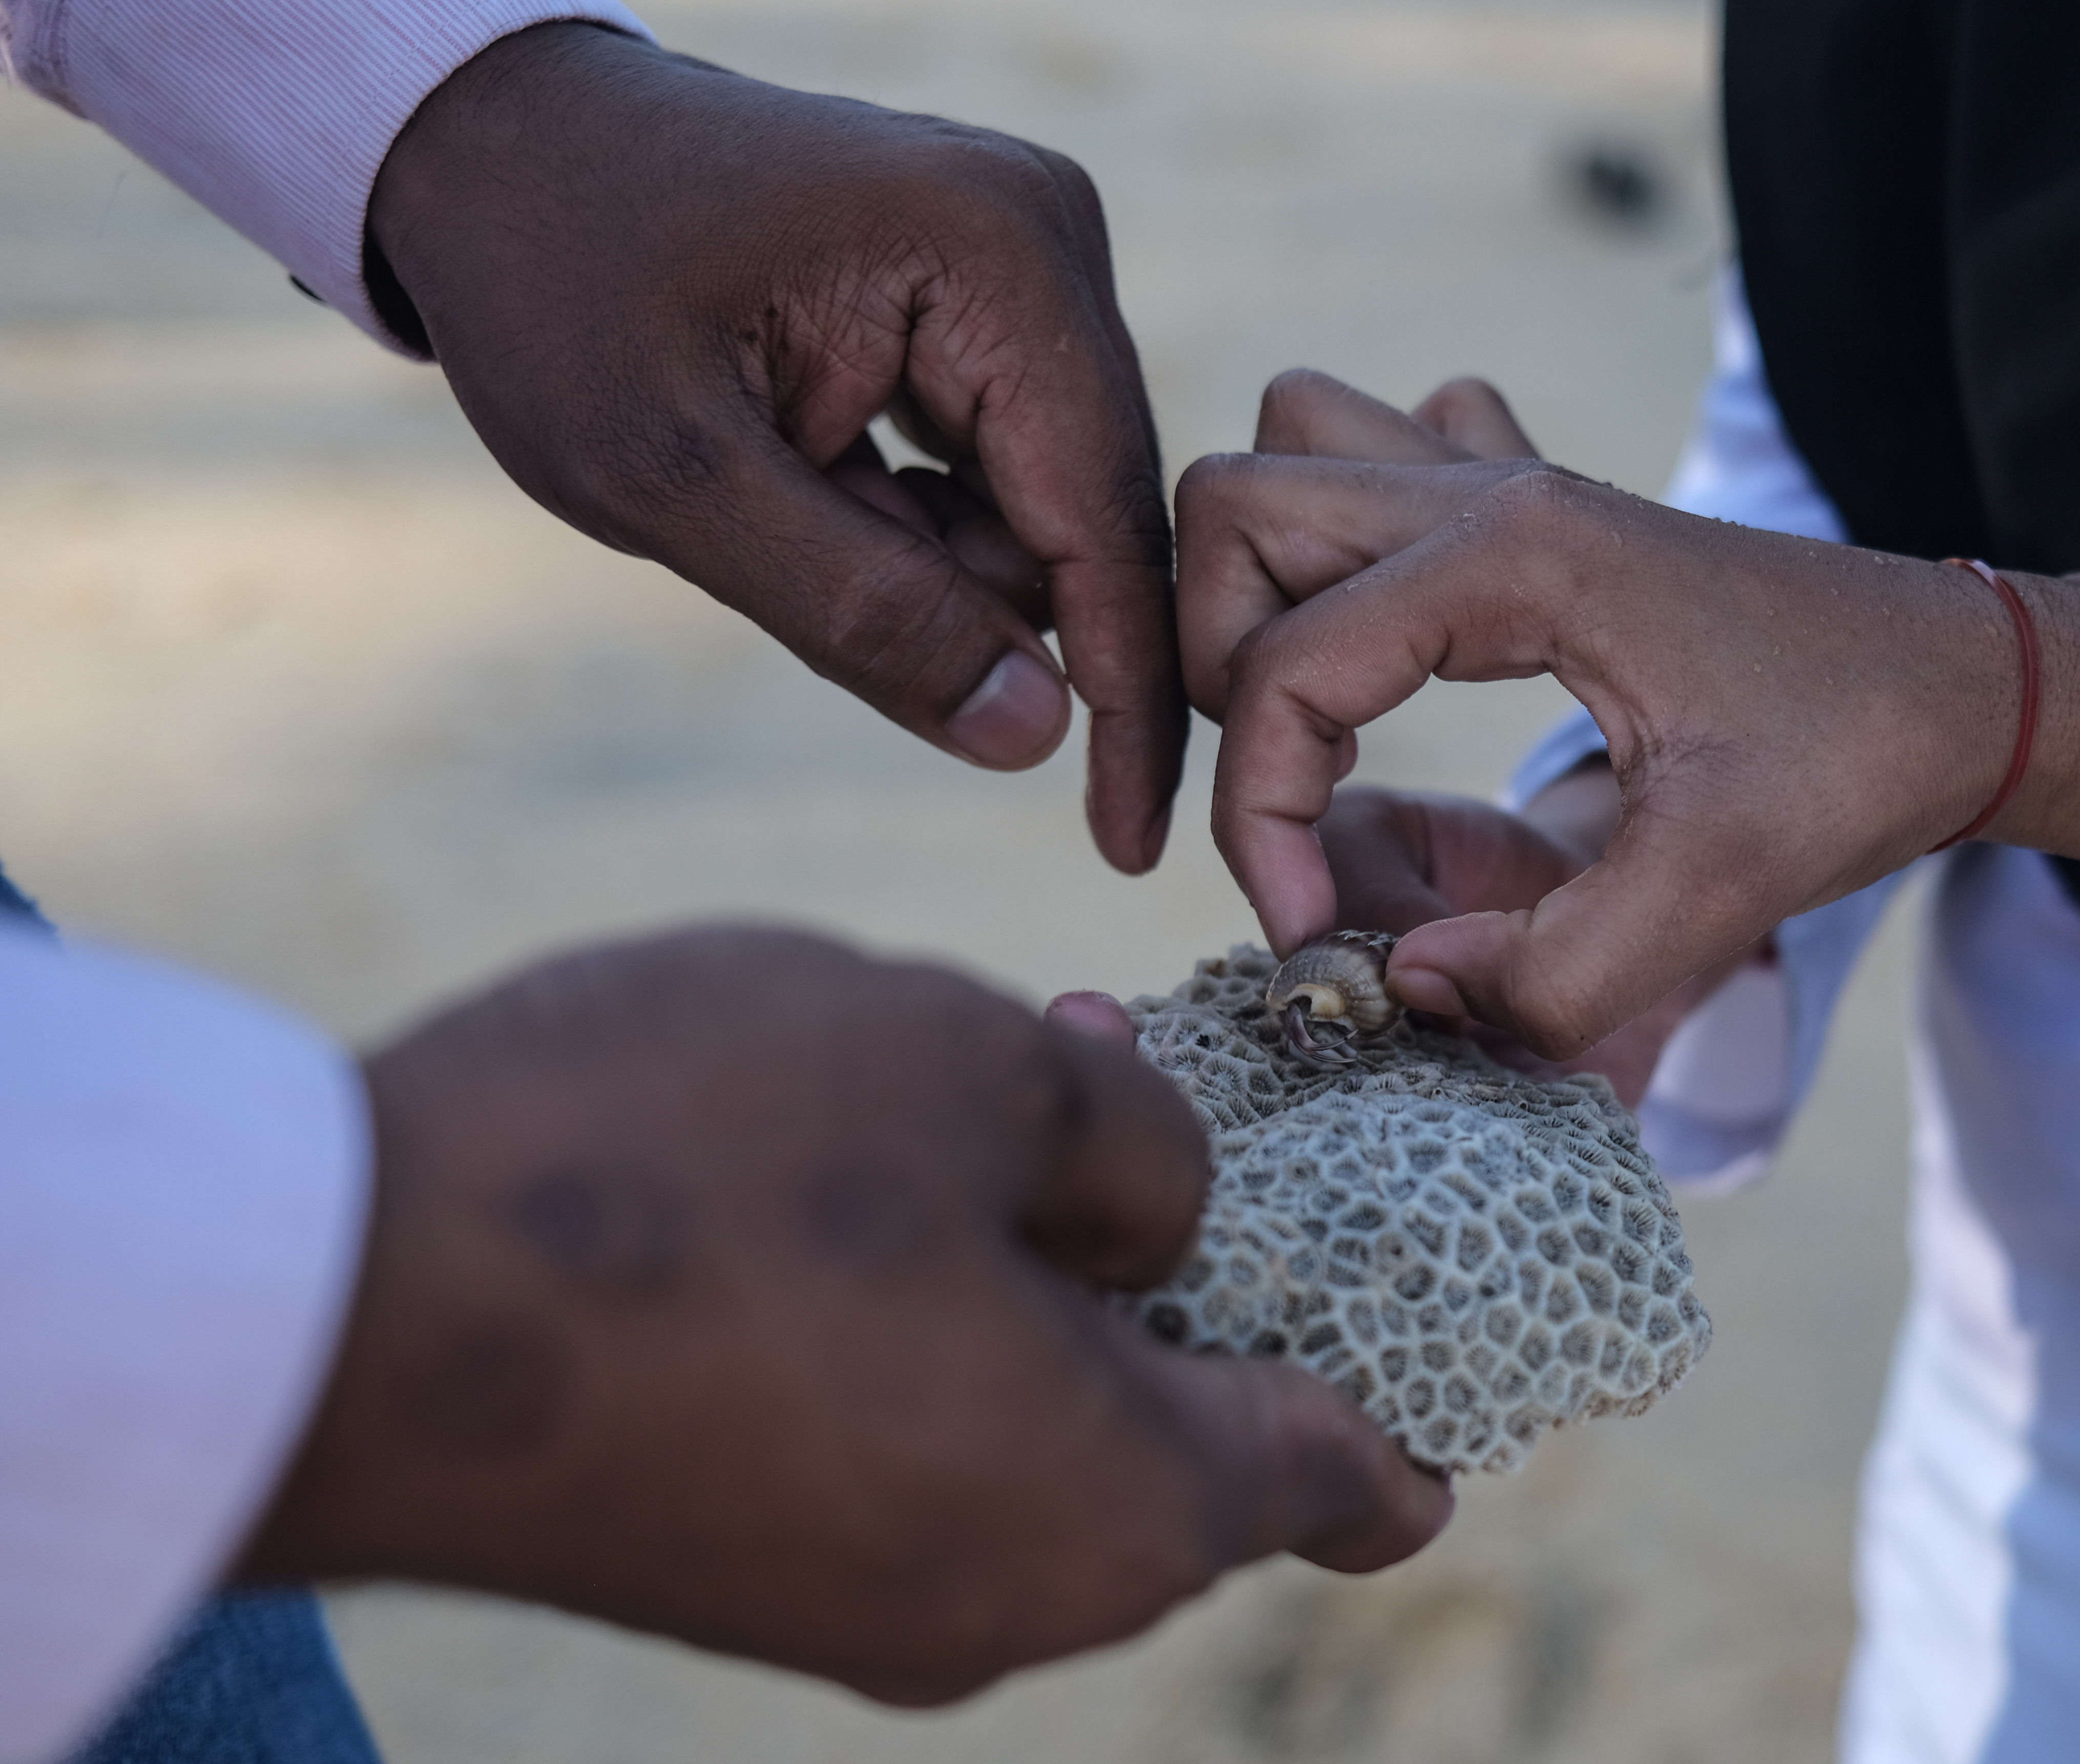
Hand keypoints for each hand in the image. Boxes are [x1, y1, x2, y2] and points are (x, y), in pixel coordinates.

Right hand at [236, 927, 1448, 1706]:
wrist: (338, 1315)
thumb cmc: (692, 1168)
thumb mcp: (974, 1068)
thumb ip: (1131, 1142)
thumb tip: (1156, 1208)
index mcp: (1125, 1505)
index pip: (1352, 1479)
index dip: (1415, 1394)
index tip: (1445, 1331)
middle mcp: (1016, 1605)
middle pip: (1186, 1444)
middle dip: (1192, 1268)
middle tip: (1138, 1099)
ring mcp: (865, 1615)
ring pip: (1037, 1433)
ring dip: (1044, 1280)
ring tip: (980, 1094)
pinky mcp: (742, 1580)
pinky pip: (909, 1459)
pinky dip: (931, 1338)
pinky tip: (856, 1191)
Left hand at [370, 24, 1181, 870]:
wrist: (490, 139)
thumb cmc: (552, 283)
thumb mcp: (675, 480)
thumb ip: (860, 612)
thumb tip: (1034, 735)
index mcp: (996, 256)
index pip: (1108, 525)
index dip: (1128, 701)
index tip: (1127, 847)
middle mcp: (1047, 236)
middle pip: (1096, 510)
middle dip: (1001, 615)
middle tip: (840, 608)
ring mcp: (1028, 252)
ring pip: (1052, 497)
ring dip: (946, 566)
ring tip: (791, 511)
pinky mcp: (995, 283)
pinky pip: (1010, 457)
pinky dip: (926, 520)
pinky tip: (817, 484)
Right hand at [1177, 373, 2012, 1055]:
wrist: (1970, 686)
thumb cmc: (1859, 761)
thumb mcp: (1721, 890)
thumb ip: (1556, 971)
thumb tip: (1406, 992)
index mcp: (1520, 557)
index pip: (1283, 668)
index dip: (1257, 817)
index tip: (1316, 935)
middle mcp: (1497, 488)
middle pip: (1238, 512)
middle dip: (1215, 670)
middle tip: (1287, 802)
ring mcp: (1517, 476)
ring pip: (1294, 451)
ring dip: (1261, 581)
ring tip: (1314, 716)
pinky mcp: (1545, 500)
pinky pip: (1394, 443)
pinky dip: (1354, 534)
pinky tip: (1410, 638)